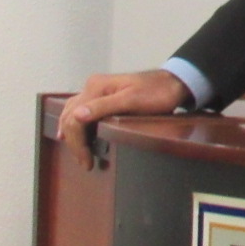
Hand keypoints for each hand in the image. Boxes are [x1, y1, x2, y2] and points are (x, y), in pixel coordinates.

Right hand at [55, 69, 190, 169]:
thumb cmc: (157, 93)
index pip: (74, 118)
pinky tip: (75, 135)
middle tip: (84, 162)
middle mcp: (93, 86)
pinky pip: (81, 110)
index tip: (86, 161)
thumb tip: (76, 116)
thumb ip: (104, 107)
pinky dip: (76, 125)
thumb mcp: (132, 101)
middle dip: (74, 141)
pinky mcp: (103, 95)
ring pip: (72, 113)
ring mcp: (97, 90)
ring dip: (72, 134)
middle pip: (70, 116)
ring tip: (79, 153)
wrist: (174, 83)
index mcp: (96, 87)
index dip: (77, 142)